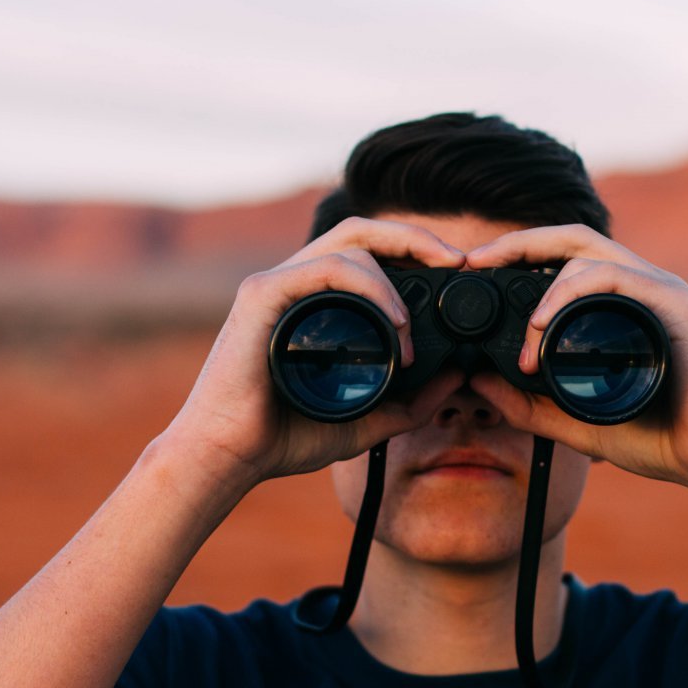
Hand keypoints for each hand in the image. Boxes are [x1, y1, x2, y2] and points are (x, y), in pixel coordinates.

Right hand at [157, 217, 467, 497]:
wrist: (229, 457)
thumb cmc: (283, 436)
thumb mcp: (366, 421)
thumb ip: (411, 403)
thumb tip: (458, 377)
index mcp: (316, 301)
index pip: (369, 252)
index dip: (414, 250)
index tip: (456, 271)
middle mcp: (296, 282)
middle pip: (361, 231)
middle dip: (414, 237)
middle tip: (457, 260)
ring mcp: (276, 283)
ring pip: (349, 245)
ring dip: (393, 279)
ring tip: (409, 328)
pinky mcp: (262, 294)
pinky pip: (325, 268)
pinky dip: (368, 286)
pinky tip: (392, 320)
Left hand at [465, 225, 687, 500]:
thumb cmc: (662, 439)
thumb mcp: (575, 423)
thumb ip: (529, 405)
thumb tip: (478, 383)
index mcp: (620, 304)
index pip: (563, 258)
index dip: (518, 255)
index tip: (474, 272)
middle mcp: (641, 286)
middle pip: (571, 238)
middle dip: (518, 242)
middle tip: (474, 262)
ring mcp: (659, 289)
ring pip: (587, 253)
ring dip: (542, 285)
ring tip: (523, 333)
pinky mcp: (673, 303)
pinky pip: (614, 277)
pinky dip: (571, 292)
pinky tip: (544, 324)